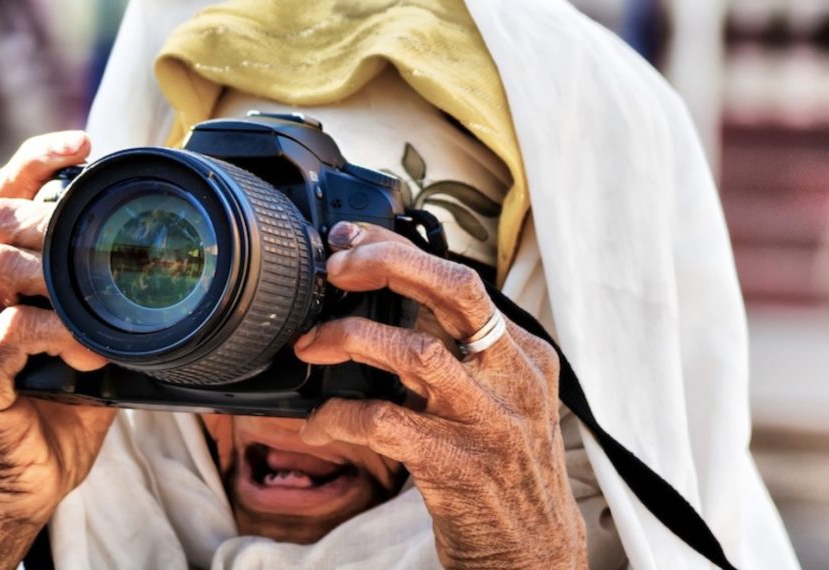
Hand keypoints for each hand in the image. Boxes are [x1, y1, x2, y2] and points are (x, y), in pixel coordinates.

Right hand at [0, 131, 115, 568]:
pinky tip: (90, 350)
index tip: (83, 142)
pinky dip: (57, 334)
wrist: (17, 484)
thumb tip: (165, 273)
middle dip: (46, 214)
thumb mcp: (92, 344)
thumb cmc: (56, 411)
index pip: (6, 197)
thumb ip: (108, 305)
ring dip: (59, 279)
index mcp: (3, 278)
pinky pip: (10, 331)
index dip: (38, 160)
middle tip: (93, 233)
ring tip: (101, 310)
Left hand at [295, 222, 586, 568]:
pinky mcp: (458, 467)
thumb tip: (382, 304)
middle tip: (335, 268)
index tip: (350, 241)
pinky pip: (385, 424)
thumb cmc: (501, 469)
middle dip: (387, 265)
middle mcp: (513, 381)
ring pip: (417, 353)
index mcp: (522, 356)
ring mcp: (488, 423)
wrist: (532, 553)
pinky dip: (340, 415)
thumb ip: (457, 353)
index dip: (400, 251)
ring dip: (349, 339)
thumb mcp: (499, 400)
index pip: (462, 280)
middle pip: (455, 292)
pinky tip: (318, 421)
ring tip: (310, 345)